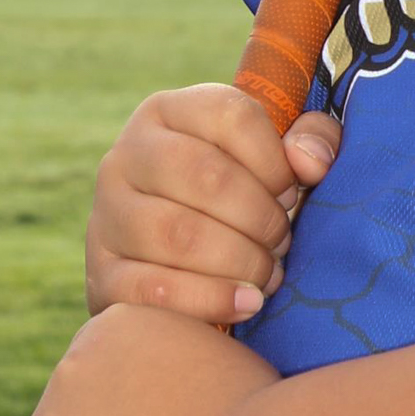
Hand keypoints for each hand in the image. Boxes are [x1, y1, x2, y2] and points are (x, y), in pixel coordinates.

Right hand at [86, 85, 341, 325]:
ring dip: (240, 261)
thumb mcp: (279, 156)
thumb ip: (313, 139)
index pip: (231, 115)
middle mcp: (127, 154)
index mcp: (169, 111)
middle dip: (260, 217)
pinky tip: (246, 303)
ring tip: (267, 274)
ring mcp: (106, 214)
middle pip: (205, 176)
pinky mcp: (101, 273)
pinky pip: (152, 289)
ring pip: (177, 234)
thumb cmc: (242, 197)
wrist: (174, 264)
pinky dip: (211, 300)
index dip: (275, 161)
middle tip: (282, 242)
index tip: (292, 192)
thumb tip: (309, 162)